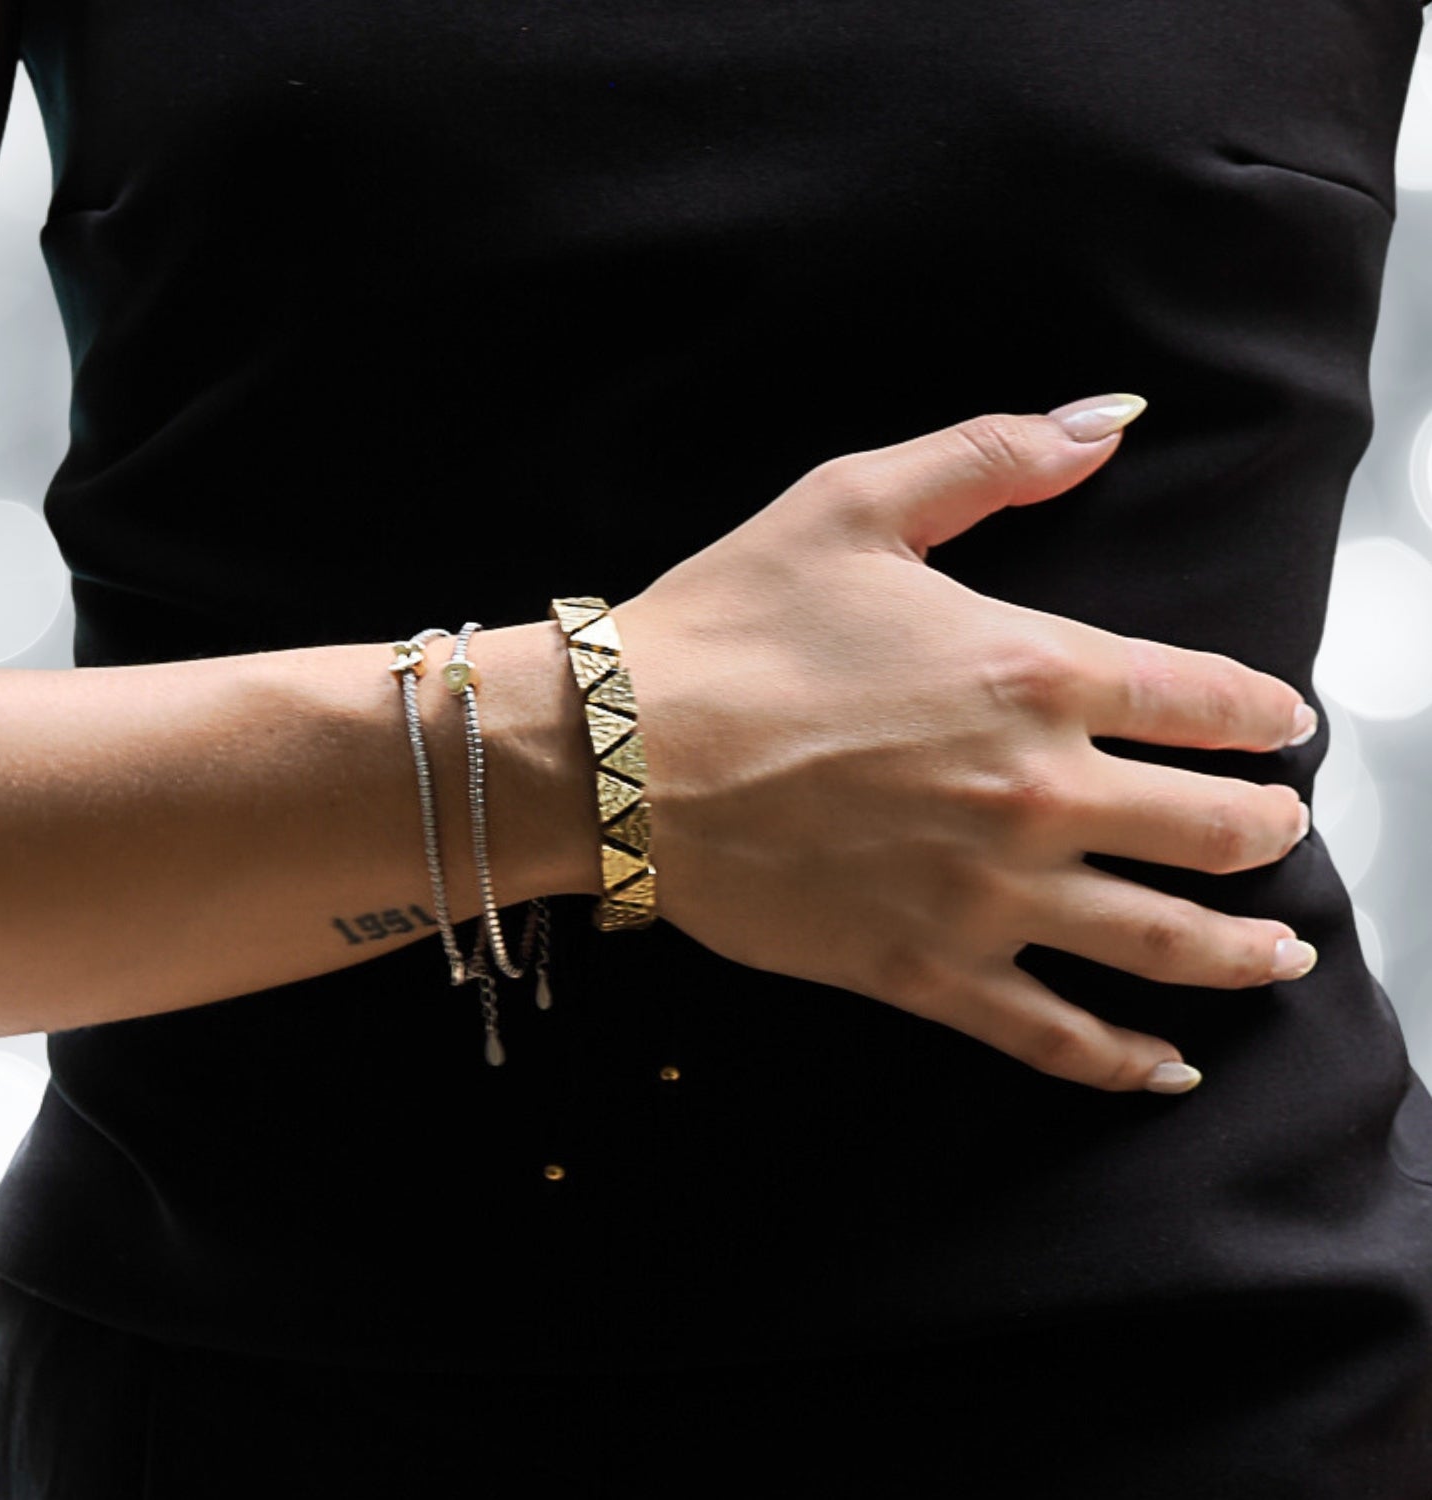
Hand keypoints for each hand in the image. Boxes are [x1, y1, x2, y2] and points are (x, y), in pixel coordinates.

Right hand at [610, 396, 1315, 1094]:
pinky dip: (1124, 1060)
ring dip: (1244, 954)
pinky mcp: (924, 971)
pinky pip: (1053, 1036)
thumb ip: (993, 456)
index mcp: (1035, 671)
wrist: (618, 754)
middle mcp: (1037, 792)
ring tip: (1280, 958)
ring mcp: (986, 896)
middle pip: (1215, 830)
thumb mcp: (854, 502)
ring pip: (1164, 943)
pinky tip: (1169, 1067)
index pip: (1207, 699)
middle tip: (1282, 833)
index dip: (1267, 714)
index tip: (1284, 727)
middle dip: (1269, 832)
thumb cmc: (731, 624)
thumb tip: (1112, 421)